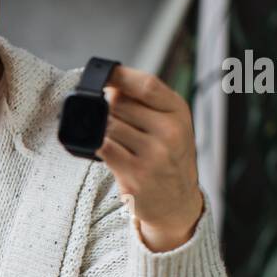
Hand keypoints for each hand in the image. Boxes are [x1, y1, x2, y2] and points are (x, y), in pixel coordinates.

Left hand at [93, 65, 204, 251]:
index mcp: (179, 112)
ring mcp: (154, 154)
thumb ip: (145, 102)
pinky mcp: (135, 174)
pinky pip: (103, 148)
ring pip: (108, 125)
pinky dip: (97, 145)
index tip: (103, 73)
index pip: (147, 85)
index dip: (120, 75)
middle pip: (120, 104)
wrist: (177, 203)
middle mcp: (170, 132)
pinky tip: (105, 149)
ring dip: (102, 129)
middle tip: (114, 121)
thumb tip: (110, 83)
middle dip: (108, 108)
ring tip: (115, 139)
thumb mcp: (170, 123)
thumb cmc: (168, 156)